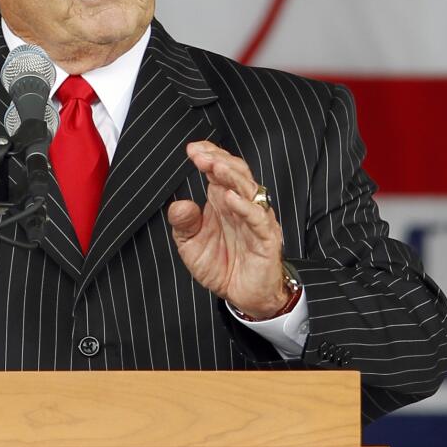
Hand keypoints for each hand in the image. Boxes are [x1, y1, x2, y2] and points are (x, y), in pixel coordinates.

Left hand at [167, 140, 288, 317]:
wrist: (243, 296)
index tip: (192, 150)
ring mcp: (255, 220)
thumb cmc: (222, 265)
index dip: (210, 155)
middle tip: (201, 155)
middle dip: (219, 160)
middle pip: (236, 172)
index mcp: (223, 201)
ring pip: (249, 190)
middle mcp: (241, 206)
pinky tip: (230, 198)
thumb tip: (179, 205)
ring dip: (232, 176)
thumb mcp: (191, 244)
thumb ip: (183, 224)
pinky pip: (258, 218)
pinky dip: (245, 206)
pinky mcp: (266, 238)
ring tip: (215, 167)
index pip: (221, 169)